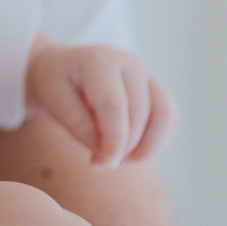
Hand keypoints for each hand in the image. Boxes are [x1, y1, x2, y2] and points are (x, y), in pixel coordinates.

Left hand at [25, 39, 178, 169]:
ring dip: (149, 147)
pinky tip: (136, 152)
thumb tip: (106, 155)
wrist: (64, 66)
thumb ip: (79, 126)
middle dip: (125, 146)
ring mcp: (147, 74)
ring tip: (122, 161)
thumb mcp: (55, 101)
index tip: (105, 164)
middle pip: (139, 112)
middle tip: (102, 163)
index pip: (114, 104)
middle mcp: (129, 63)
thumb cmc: (58, 83)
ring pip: (165, 115)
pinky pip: (170, 117)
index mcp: (99, 61)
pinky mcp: (156, 87)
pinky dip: (159, 140)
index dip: (114, 139)